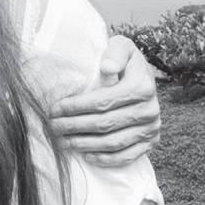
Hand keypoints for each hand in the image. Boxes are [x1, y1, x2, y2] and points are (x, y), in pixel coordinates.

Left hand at [49, 35, 160, 166]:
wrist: (143, 75)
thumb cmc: (125, 60)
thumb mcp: (122, 46)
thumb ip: (115, 52)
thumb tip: (106, 67)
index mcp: (142, 86)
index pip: (102, 101)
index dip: (76, 107)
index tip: (55, 109)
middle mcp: (149, 110)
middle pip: (104, 124)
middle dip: (74, 127)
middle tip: (53, 127)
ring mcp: (151, 128)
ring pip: (112, 142)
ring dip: (85, 145)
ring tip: (64, 142)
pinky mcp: (151, 142)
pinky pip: (126, 156)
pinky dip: (105, 159)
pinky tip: (87, 155)